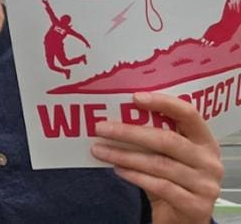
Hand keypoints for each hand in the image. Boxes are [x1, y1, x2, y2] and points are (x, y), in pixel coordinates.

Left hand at [91, 92, 221, 223]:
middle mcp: (209, 161)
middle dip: (129, 132)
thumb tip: (113, 118)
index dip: (163, 103)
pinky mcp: (195, 206)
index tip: (134, 97)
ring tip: (100, 150)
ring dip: (124, 155)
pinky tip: (117, 170)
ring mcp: (205, 185)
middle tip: (101, 128)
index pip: (188, 114)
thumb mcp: (169, 156)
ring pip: (159, 164)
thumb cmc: (173, 180)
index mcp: (205, 141)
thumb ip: (153, 137)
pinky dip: (135, 176)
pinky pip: (160, 186)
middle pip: (167, 140)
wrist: (184, 218)